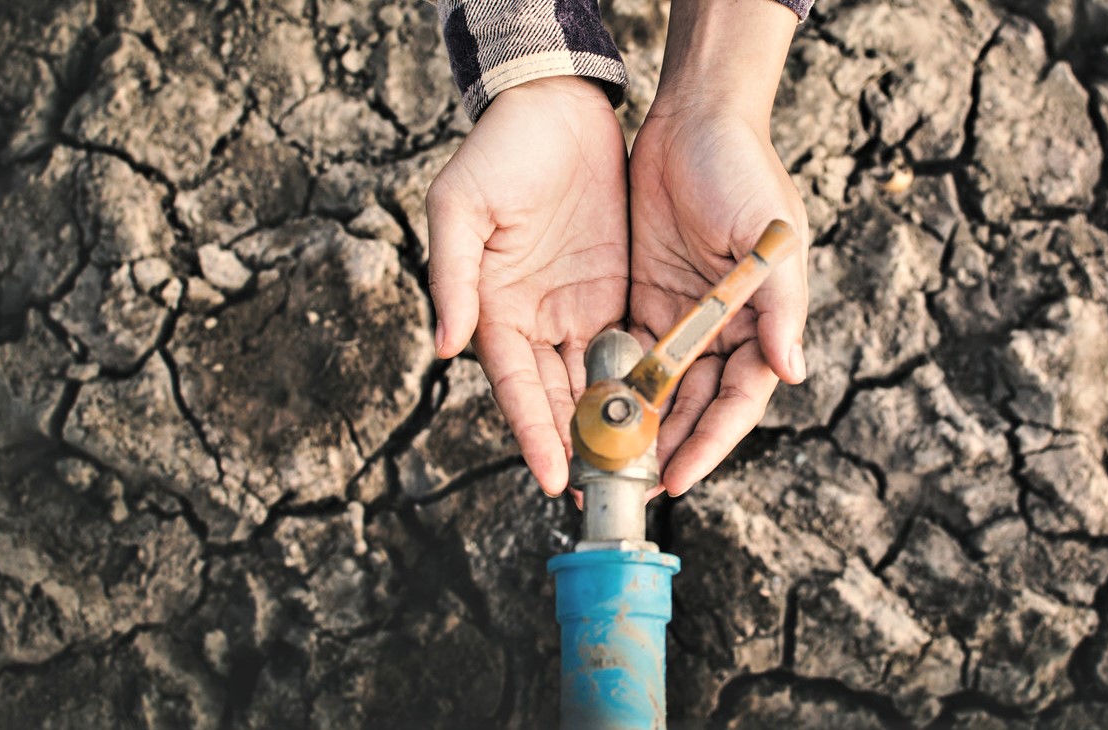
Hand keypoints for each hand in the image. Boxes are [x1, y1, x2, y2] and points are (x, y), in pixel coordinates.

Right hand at [426, 77, 627, 497]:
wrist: (556, 107)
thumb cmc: (499, 152)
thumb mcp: (461, 207)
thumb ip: (452, 277)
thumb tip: (444, 346)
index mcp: (493, 309)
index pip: (515, 386)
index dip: (533, 432)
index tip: (552, 476)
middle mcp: (535, 321)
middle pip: (557, 398)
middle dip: (578, 447)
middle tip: (603, 494)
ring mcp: (576, 309)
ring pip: (595, 382)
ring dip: (613, 426)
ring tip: (638, 472)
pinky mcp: (614, 290)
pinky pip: (628, 347)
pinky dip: (640, 384)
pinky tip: (662, 416)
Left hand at [629, 106, 807, 497]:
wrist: (694, 118)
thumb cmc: (744, 171)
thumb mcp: (771, 237)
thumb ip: (779, 306)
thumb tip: (792, 372)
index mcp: (761, 323)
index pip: (739, 400)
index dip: (711, 442)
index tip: (680, 477)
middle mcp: (724, 330)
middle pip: (697, 406)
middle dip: (669, 448)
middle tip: (633, 487)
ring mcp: (682, 319)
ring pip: (661, 391)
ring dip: (639, 428)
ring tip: (607, 465)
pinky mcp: (644, 299)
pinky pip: (629, 355)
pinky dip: (615, 387)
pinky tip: (589, 414)